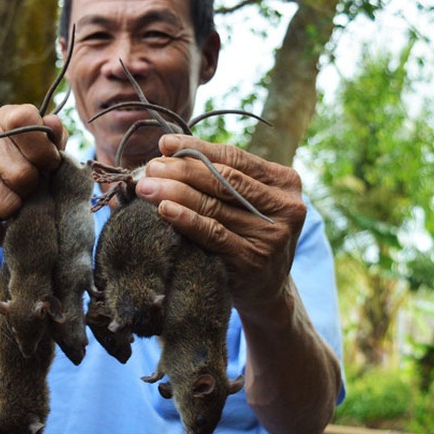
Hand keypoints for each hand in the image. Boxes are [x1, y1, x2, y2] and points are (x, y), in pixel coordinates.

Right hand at [0, 104, 66, 247]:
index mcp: (2, 119)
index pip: (26, 122)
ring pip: (7, 203)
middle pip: (23, 174)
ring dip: (14, 213)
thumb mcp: (35, 156)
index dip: (44, 150)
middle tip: (22, 193)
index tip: (48, 166)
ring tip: (7, 206)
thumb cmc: (9, 177)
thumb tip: (54, 124)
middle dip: (30, 192)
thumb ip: (51, 141)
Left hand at [134, 133, 305, 314]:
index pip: (234, 157)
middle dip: (182, 170)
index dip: (197, 148)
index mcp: (285, 182)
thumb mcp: (247, 202)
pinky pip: (212, 234)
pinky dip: (186, 219)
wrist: (267, 290)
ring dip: (175, 192)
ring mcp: (271, 236)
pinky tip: (164, 210)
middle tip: (150, 168)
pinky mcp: (252, 261)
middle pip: (224, 180)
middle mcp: (285, 207)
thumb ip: (220, 177)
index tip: (164, 144)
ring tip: (147, 186)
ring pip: (215, 206)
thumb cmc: (247, 234)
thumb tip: (166, 150)